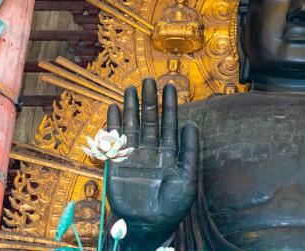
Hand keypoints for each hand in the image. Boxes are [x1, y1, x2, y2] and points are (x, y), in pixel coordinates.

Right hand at [106, 78, 198, 234]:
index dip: (170, 105)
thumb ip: (189, 151)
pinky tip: (114, 109)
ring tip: (130, 88)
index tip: (170, 86)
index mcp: (170, 152)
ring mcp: (134, 155)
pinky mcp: (118, 164)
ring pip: (132, 125)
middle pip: (150, 119)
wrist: (150, 225)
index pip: (170, 123)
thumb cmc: (174, 205)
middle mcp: (152, 150)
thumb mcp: (187, 177)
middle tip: (149, 79)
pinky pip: (115, 141)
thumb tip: (191, 124)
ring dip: (131, 107)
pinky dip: (113, 125)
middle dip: (149, 100)